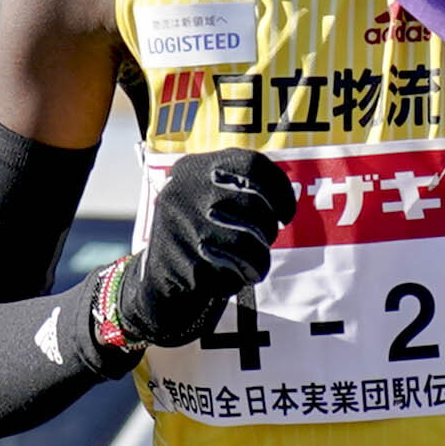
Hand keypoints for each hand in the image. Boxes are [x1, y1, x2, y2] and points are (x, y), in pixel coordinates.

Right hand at [103, 148, 293, 349]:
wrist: (157, 276)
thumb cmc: (197, 231)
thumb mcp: (206, 196)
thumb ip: (239, 186)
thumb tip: (287, 194)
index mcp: (193, 168)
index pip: (252, 165)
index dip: (280, 189)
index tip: (286, 212)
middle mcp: (184, 192)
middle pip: (254, 205)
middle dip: (269, 229)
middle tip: (264, 240)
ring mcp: (180, 229)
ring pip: (246, 245)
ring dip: (259, 260)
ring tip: (255, 265)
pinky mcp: (180, 264)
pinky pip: (228, 274)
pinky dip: (235, 280)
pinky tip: (225, 277)